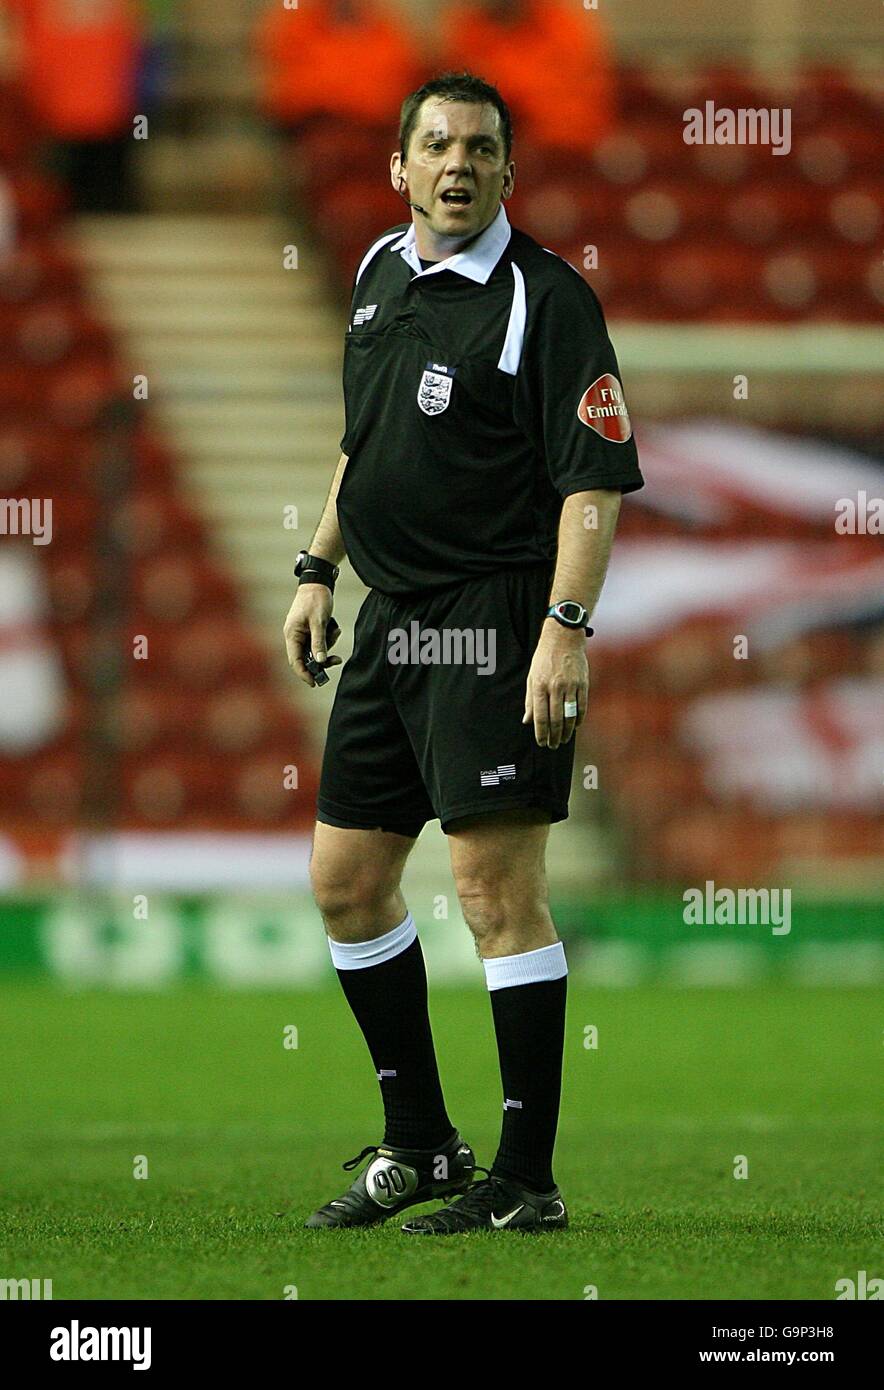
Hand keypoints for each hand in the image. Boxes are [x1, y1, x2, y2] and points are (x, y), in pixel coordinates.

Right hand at [283, 585, 342, 686]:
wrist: (318, 582)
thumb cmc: (316, 600)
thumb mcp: (319, 622)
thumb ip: (319, 642)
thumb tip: (320, 661)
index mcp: (292, 634)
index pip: (295, 661)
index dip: (303, 673)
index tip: (314, 683)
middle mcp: (294, 635)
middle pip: (306, 658)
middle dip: (321, 660)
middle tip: (336, 661)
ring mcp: (302, 633)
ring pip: (315, 650)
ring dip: (327, 646)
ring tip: (335, 632)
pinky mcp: (310, 629)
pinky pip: (319, 641)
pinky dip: (328, 638)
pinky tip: (335, 627)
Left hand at [522, 621, 588, 747]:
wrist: (564, 637)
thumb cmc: (544, 658)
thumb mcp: (532, 676)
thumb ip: (530, 700)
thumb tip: (527, 721)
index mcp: (539, 685)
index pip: (540, 716)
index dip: (541, 732)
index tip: (541, 742)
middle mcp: (555, 687)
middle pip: (555, 719)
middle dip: (554, 736)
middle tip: (553, 746)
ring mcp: (570, 685)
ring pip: (570, 715)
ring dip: (567, 731)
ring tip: (564, 740)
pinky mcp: (583, 683)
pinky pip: (582, 706)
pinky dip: (579, 718)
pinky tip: (576, 726)